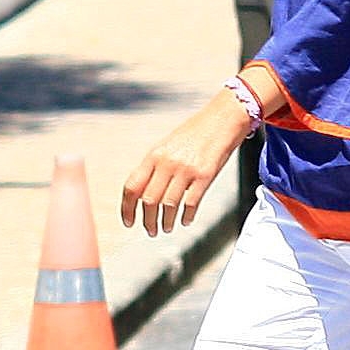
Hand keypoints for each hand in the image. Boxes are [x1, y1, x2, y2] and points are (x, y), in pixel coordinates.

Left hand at [121, 91, 251, 235]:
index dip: (127, 208)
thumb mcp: (167, 146)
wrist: (222, 119)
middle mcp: (167, 162)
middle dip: (147, 221)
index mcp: (154, 155)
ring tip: (166, 228)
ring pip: (169, 205)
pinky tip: (185, 220)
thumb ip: (154, 167)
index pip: (132, 187)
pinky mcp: (205, 175)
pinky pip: (191, 203)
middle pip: (149, 200)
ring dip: (165, 222)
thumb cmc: (195, 133)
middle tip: (150, 230)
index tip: (129, 222)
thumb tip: (142, 194)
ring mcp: (186, 169)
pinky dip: (187, 216)